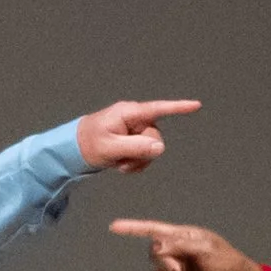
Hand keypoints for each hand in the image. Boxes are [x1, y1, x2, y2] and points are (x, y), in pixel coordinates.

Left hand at [76, 99, 200, 171]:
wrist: (74, 149)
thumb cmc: (88, 144)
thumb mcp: (110, 149)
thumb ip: (136, 148)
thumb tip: (160, 148)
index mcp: (128, 114)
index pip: (157, 109)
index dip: (178, 108)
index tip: (197, 105)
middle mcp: (135, 119)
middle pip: (155, 137)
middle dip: (142, 154)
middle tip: (122, 163)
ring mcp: (135, 129)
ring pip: (151, 148)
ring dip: (137, 161)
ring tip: (118, 164)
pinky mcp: (133, 140)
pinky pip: (145, 154)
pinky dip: (135, 163)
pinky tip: (121, 164)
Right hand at [109, 219, 265, 270]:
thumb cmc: (228, 262)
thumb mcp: (206, 248)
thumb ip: (180, 245)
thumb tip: (156, 245)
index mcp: (183, 237)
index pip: (152, 230)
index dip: (132, 229)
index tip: (113, 227)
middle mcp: (177, 252)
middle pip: (154, 256)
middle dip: (166, 264)